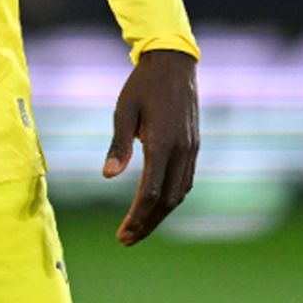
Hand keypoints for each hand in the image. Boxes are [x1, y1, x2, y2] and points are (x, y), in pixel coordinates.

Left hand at [102, 48, 198, 244]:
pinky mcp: (194, 145)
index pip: (151, 192)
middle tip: (127, 240)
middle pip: (167, 200)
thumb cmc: (142, 85)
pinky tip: (157, 205)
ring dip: (161, 215)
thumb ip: (118, 145)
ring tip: (140, 229)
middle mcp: (181, 150)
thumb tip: (108, 177)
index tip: (122, 235)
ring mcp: (191, 149)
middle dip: (148, 223)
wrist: (173, 63)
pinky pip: (185, 180)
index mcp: (161, 142)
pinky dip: (172, 199)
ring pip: (180, 193)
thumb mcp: (124, 110)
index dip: (136, 217)